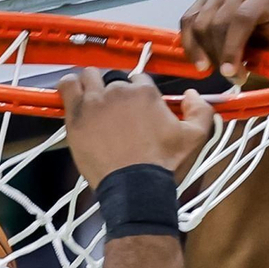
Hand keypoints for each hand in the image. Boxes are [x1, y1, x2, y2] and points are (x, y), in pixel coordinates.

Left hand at [60, 69, 214, 192]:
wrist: (136, 189)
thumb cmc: (164, 166)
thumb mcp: (194, 140)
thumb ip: (201, 111)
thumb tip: (191, 93)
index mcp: (145, 92)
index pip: (139, 80)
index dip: (138, 95)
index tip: (137, 112)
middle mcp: (119, 90)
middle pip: (114, 80)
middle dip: (116, 95)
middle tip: (117, 117)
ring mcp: (95, 101)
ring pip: (90, 77)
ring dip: (92, 87)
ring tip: (95, 105)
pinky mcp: (76, 114)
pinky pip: (67, 86)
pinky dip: (71, 88)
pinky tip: (75, 99)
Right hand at [179, 0, 268, 85]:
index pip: (241, 17)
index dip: (233, 48)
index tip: (231, 74)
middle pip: (218, 21)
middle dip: (221, 55)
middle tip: (232, 77)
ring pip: (200, 23)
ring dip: (208, 53)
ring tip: (223, 70)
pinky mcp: (205, 1)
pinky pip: (187, 21)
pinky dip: (191, 46)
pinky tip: (202, 64)